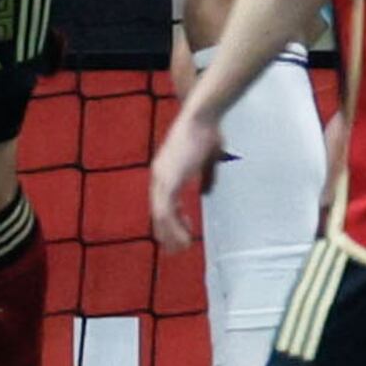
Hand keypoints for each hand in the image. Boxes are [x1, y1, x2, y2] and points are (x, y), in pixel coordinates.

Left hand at [148, 106, 222, 252]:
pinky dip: (175, 226)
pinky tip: (186, 237)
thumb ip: (204, 176)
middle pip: (158, 211)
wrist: (201, 117)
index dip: (173, 218)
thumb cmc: (207, 132)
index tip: (185, 231)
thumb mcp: (206, 159)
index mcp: (166, 169)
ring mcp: (162, 177)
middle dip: (167, 231)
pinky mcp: (169, 179)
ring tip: (182, 249)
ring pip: (160, 215)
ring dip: (171, 234)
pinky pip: (167, 210)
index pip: (163, 201)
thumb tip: (206, 192)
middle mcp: (159, 174)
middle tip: (177, 249)